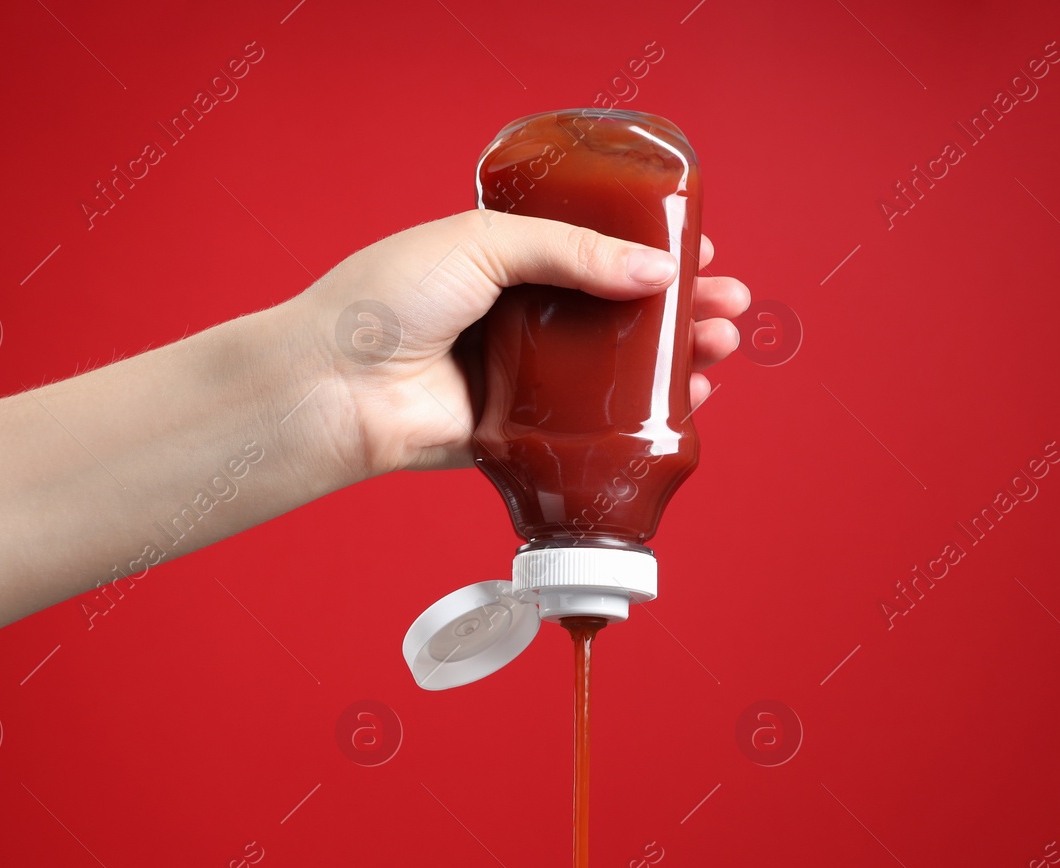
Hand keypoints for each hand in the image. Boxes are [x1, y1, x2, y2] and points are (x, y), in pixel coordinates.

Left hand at [274, 210, 751, 476]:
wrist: (334, 385)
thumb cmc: (384, 300)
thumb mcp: (483, 244)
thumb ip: (571, 252)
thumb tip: (654, 272)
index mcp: (504, 260)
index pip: (595, 250)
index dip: (650, 252)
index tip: (699, 251)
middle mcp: (517, 318)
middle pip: (618, 312)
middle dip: (680, 307)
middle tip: (726, 303)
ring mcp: (522, 377)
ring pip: (615, 369)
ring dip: (674, 357)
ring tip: (718, 345)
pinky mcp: (522, 432)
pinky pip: (593, 425)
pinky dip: (642, 415)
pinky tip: (685, 400)